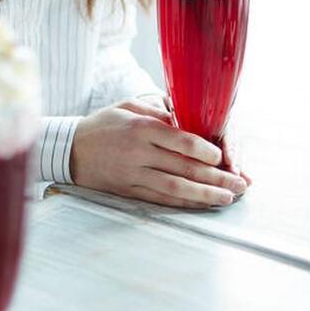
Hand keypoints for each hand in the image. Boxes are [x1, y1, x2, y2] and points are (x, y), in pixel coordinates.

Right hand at [70, 99, 248, 207]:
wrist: (69, 150)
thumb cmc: (103, 124)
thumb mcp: (127, 106)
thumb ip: (158, 110)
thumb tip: (189, 116)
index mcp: (140, 127)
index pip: (180, 140)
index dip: (205, 150)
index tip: (222, 156)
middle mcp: (138, 153)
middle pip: (184, 167)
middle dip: (217, 177)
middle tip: (240, 183)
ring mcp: (133, 175)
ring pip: (176, 188)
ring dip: (206, 194)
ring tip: (228, 197)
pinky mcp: (129, 191)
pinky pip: (161, 199)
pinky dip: (184, 203)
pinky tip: (202, 204)